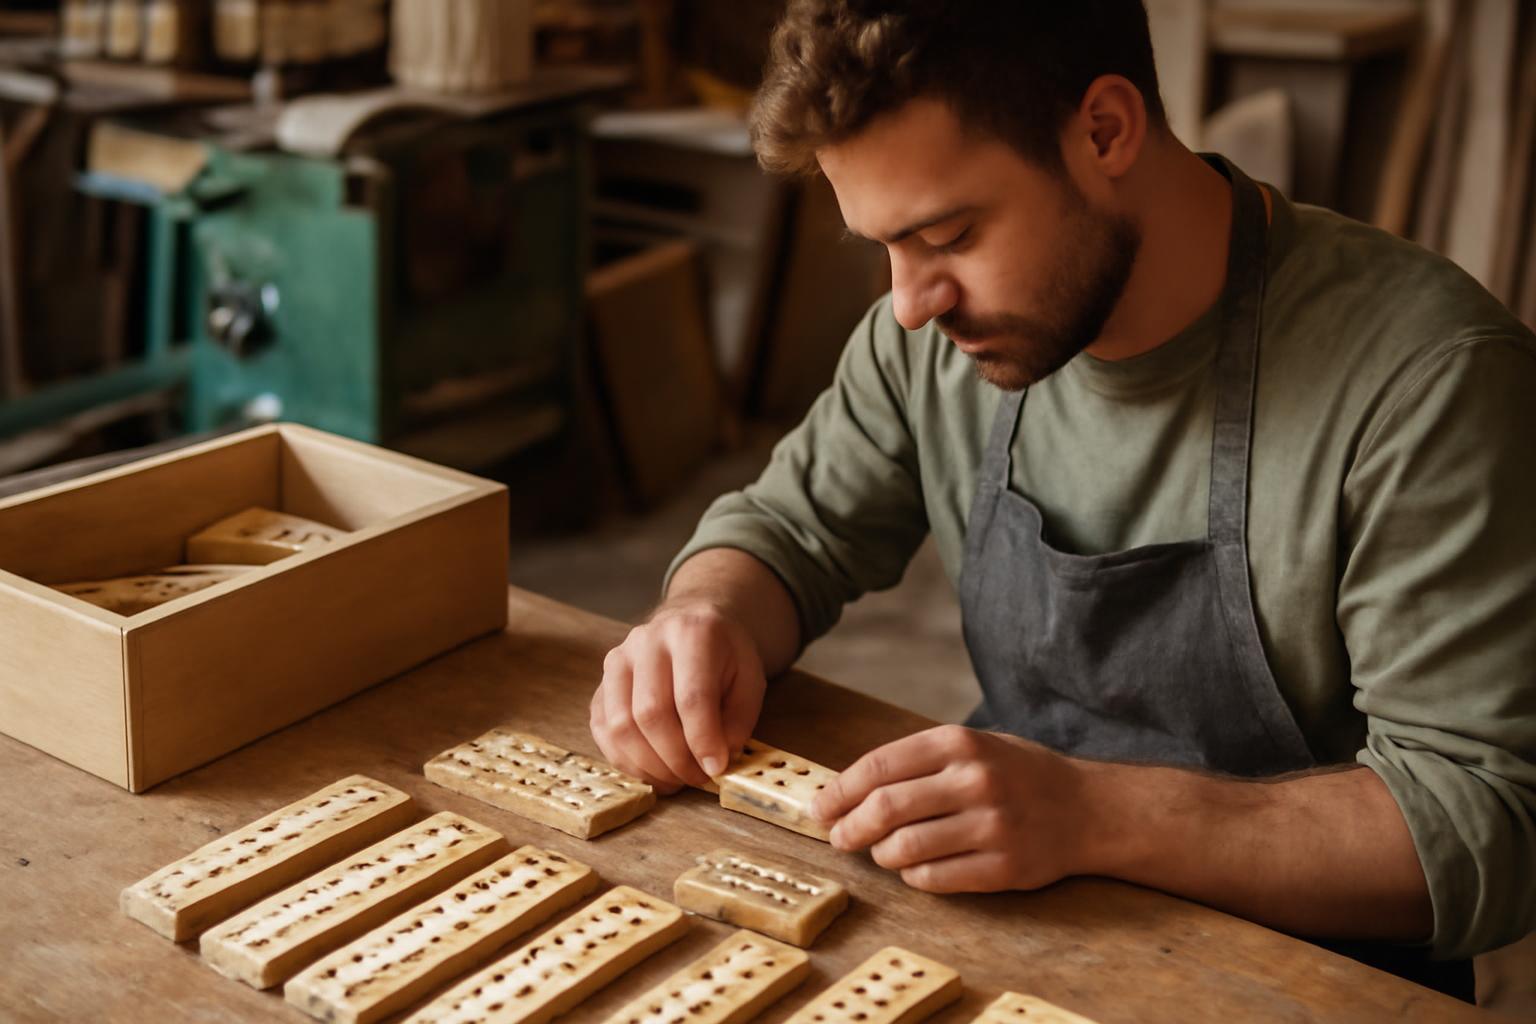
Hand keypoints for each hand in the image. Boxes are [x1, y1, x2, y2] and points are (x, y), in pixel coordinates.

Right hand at [590, 601, 766, 793]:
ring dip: (649, 765)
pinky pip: (602, 730)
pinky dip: (625, 760)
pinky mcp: (601, 682)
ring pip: (620, 725)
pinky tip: (652, 770)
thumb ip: (739, 719)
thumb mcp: (750, 678)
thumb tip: (715, 761)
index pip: (691, 696)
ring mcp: (617, 660)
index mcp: (691, 634)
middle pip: (650, 713)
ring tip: (676, 779)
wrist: (692, 623)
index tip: (716, 768)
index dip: (702, 740)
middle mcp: (647, 641)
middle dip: (676, 758)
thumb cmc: (724, 655)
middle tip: (697, 778)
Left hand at [812, 725, 1097, 891]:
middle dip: (850, 827)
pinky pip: (935, 878)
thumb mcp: (973, 746)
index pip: (879, 766)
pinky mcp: (1004, 867)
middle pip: (885, 808)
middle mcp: (975, 780)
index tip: (821, 808)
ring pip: (906, 848)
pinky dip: (913, 877)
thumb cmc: (1018, 774)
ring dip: (881, 855)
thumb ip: (918, 762)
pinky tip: (914, 869)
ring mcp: (992, 826)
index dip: (840, 791)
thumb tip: (848, 790)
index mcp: (960, 743)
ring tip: (881, 853)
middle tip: (839, 838)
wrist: (1089, 809)